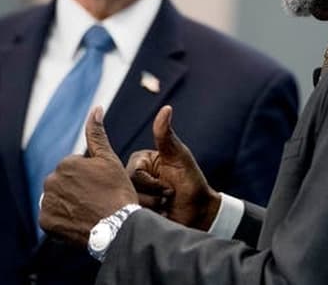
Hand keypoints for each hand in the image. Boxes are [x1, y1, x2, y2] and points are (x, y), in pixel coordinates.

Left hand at [39, 107, 138, 246]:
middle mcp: (52, 180)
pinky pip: (51, 217)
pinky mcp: (46, 222)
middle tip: (95, 201)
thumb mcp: (109, 160)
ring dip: (67, 203)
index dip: (90, 178)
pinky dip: (61, 219)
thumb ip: (97, 134)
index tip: (101, 188)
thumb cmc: (117, 191)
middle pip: (63, 183)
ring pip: (56, 199)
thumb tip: (96, 108)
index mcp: (66, 163)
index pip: (74, 169)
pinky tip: (77, 221)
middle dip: (75, 189)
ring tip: (87, 211)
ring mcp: (47, 202)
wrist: (119, 227)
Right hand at [126, 106, 220, 230]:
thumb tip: (166, 108)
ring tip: (165, 206)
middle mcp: (132, 176)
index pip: (133, 173)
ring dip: (152, 209)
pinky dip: (148, 218)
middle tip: (169, 198)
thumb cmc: (192, 183)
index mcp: (140, 161)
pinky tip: (160, 216)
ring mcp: (133, 194)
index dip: (152, 184)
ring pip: (129, 204)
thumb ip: (167, 136)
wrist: (199, 214)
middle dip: (153, 197)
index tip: (169, 187)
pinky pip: (131, 217)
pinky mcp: (134, 211)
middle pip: (128, 189)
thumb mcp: (180, 158)